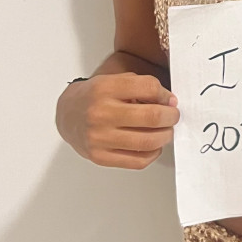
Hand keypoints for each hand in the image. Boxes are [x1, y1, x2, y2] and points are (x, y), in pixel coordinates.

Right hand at [55, 73, 179, 169]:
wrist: (68, 115)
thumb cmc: (96, 97)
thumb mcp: (114, 80)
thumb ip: (142, 87)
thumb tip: (170, 103)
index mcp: (105, 88)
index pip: (149, 88)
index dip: (166, 95)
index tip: (169, 100)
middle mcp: (100, 113)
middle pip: (152, 116)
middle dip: (171, 116)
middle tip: (173, 116)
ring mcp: (99, 137)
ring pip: (147, 141)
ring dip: (165, 136)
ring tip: (166, 131)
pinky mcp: (100, 157)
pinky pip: (137, 161)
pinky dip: (153, 153)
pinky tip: (153, 146)